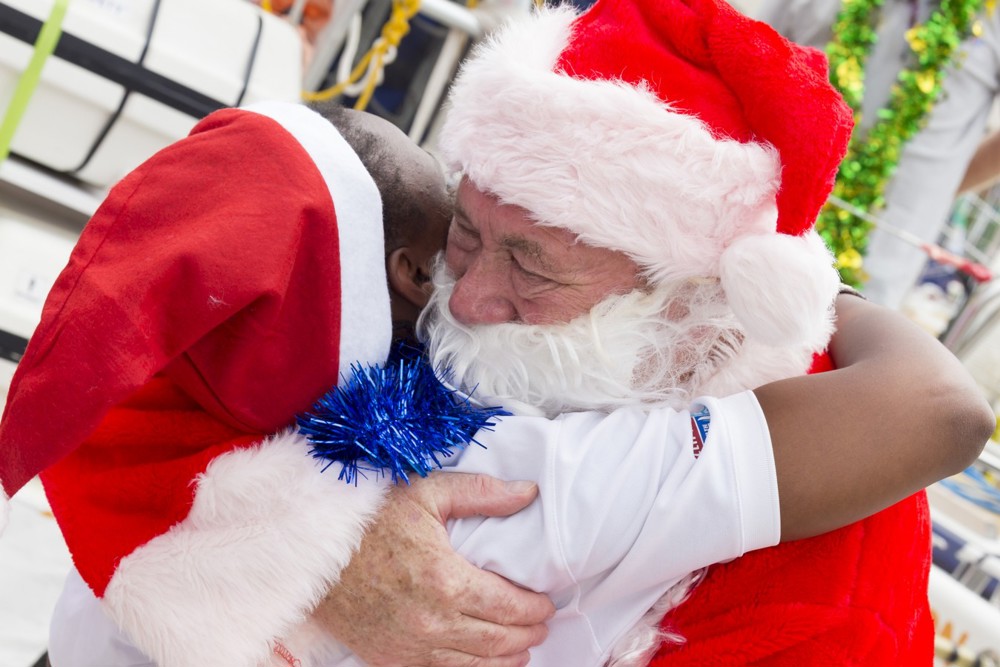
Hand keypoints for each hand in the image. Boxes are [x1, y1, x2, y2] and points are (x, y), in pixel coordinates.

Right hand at [313, 472, 555, 665]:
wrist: (312, 549)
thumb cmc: (370, 518)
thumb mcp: (428, 492)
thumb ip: (482, 493)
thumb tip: (528, 492)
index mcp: (446, 579)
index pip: (509, 606)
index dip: (534, 609)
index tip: (545, 604)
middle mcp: (431, 620)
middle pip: (497, 640)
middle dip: (527, 634)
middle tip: (540, 625)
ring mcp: (409, 645)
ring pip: (474, 666)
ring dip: (505, 661)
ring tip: (521, 650)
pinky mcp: (389, 658)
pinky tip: (482, 665)